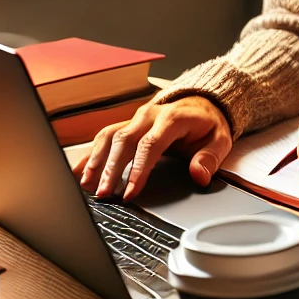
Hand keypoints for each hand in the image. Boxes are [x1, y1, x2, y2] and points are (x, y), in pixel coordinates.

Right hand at [74, 95, 232, 201]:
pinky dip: (91, 153)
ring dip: (96, 160)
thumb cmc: (208, 125)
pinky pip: (105, 136)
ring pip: (110, 136)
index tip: (129, 192)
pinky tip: (78, 172)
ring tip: (85, 185)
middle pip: (124, 140)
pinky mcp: (128, 123)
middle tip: (102, 194)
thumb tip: (199, 175)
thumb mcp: (220, 140)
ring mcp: (136, 118)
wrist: (202, 103)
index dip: (138, 170)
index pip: (150, 145)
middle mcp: (150, 115)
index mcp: (172, 118)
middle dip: (111, 169)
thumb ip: (210, 158)